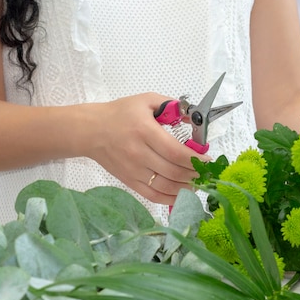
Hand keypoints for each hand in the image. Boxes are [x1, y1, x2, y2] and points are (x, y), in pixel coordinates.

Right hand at [85, 93, 210, 205]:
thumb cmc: (120, 114)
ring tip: (198, 182)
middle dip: (195, 174)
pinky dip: (170, 198)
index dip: (195, 160)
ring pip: (166, 186)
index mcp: (144, 131)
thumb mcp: (146, 101)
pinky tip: (182, 194)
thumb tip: (193, 118)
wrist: (90, 130)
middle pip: (173, 171)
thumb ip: (172, 106)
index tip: (208, 160)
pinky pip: (153, 195)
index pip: (175, 152)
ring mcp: (133, 171)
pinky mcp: (129, 181)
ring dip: (186, 187)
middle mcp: (139, 153)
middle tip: (206, 172)